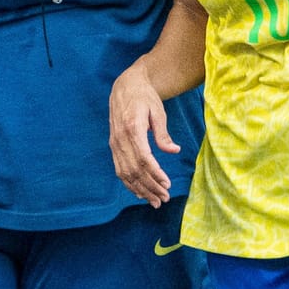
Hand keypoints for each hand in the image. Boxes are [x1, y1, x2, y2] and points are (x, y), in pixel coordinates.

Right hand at [109, 61, 177, 206]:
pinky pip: (119, 169)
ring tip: (155, 201)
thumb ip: (164, 133)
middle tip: (165, 199)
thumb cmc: (144, 97)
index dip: (155, 174)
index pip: (143, 158)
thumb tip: (174, 151)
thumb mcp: (158, 111)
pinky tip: (140, 193)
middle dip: (150, 187)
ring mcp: (115, 143)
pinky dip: (129, 184)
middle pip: (135, 170)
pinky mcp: (113, 146)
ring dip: (140, 189)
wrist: (125, 87)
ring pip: (126, 173)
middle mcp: (120, 138)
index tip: (167, 185)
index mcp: (132, 128)